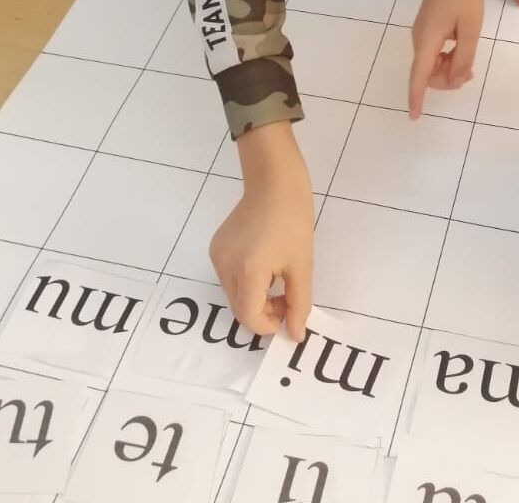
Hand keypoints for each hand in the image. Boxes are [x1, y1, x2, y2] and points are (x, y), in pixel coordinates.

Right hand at [212, 122, 312, 339]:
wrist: (274, 182)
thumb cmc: (293, 221)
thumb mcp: (302, 265)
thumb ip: (299, 304)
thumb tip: (295, 336)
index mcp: (248, 270)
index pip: (249, 317)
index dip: (269, 324)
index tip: (289, 311)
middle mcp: (226, 265)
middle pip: (240, 308)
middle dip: (264, 311)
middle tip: (287, 296)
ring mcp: (217, 256)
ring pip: (234, 295)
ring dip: (255, 297)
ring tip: (276, 277)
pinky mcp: (216, 248)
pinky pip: (229, 278)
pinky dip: (245, 282)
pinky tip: (262, 262)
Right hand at [409, 0, 483, 118]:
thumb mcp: (471, 29)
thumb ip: (464, 58)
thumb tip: (455, 80)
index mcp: (427, 39)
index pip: (418, 76)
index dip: (416, 98)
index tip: (414, 117)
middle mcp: (418, 39)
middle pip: (426, 74)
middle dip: (446, 80)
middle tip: (470, 72)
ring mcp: (420, 33)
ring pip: (429, 65)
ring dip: (447, 69)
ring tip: (467, 60)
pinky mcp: (425, 28)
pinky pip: (431, 54)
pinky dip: (444, 59)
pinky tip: (459, 51)